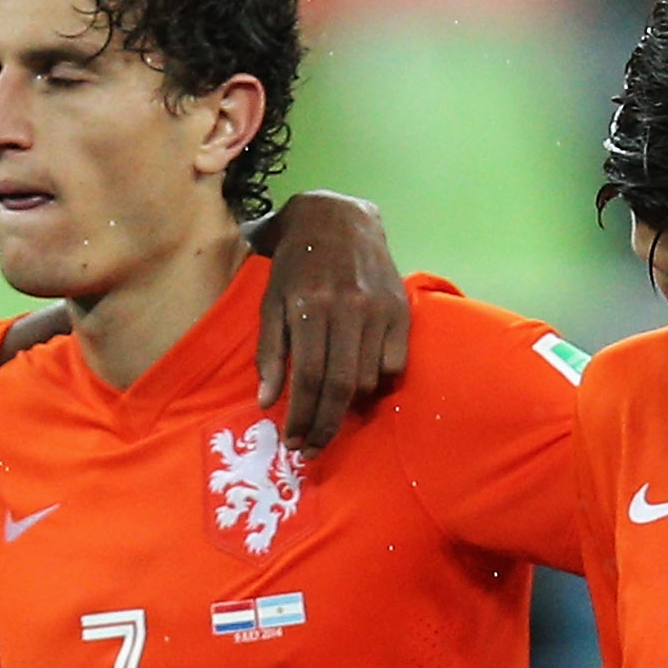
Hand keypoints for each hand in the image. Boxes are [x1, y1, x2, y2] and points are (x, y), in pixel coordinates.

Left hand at [254, 193, 410, 451]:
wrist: (338, 217)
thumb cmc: (297, 263)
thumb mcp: (272, 301)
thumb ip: (270, 352)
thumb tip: (267, 403)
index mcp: (310, 306)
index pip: (308, 378)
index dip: (301, 418)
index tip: (293, 444)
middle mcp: (347, 308)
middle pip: (340, 387)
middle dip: (325, 426)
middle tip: (312, 449)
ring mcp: (378, 309)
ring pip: (368, 380)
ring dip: (349, 406)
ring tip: (331, 412)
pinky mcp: (400, 309)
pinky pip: (393, 365)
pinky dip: (377, 382)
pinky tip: (361, 383)